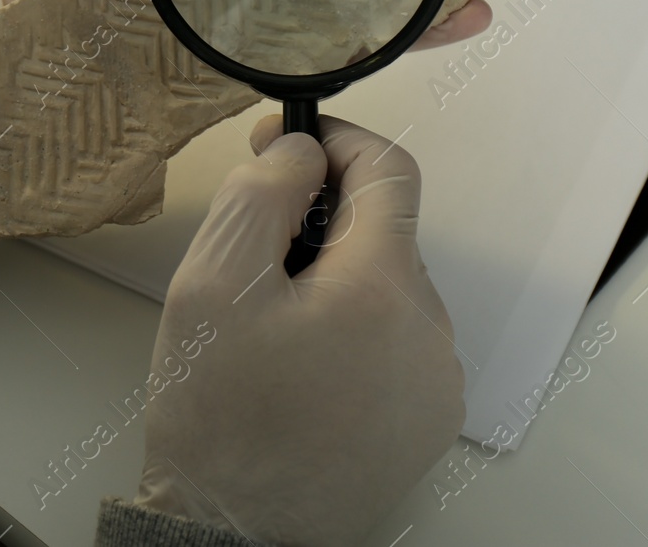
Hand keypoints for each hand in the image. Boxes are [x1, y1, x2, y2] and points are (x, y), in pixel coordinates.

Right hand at [132, 116, 464, 545]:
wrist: (233, 538)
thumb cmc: (217, 423)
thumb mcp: (210, 284)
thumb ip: (261, 194)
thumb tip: (302, 150)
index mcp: (383, 291)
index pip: (389, 171)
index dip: (335, 140)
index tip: (286, 144)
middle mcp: (430, 334)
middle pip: (385, 233)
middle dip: (321, 222)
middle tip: (252, 255)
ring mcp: (436, 383)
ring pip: (389, 288)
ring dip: (336, 280)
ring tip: (270, 327)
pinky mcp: (427, 421)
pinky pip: (397, 342)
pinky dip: (353, 331)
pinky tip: (299, 368)